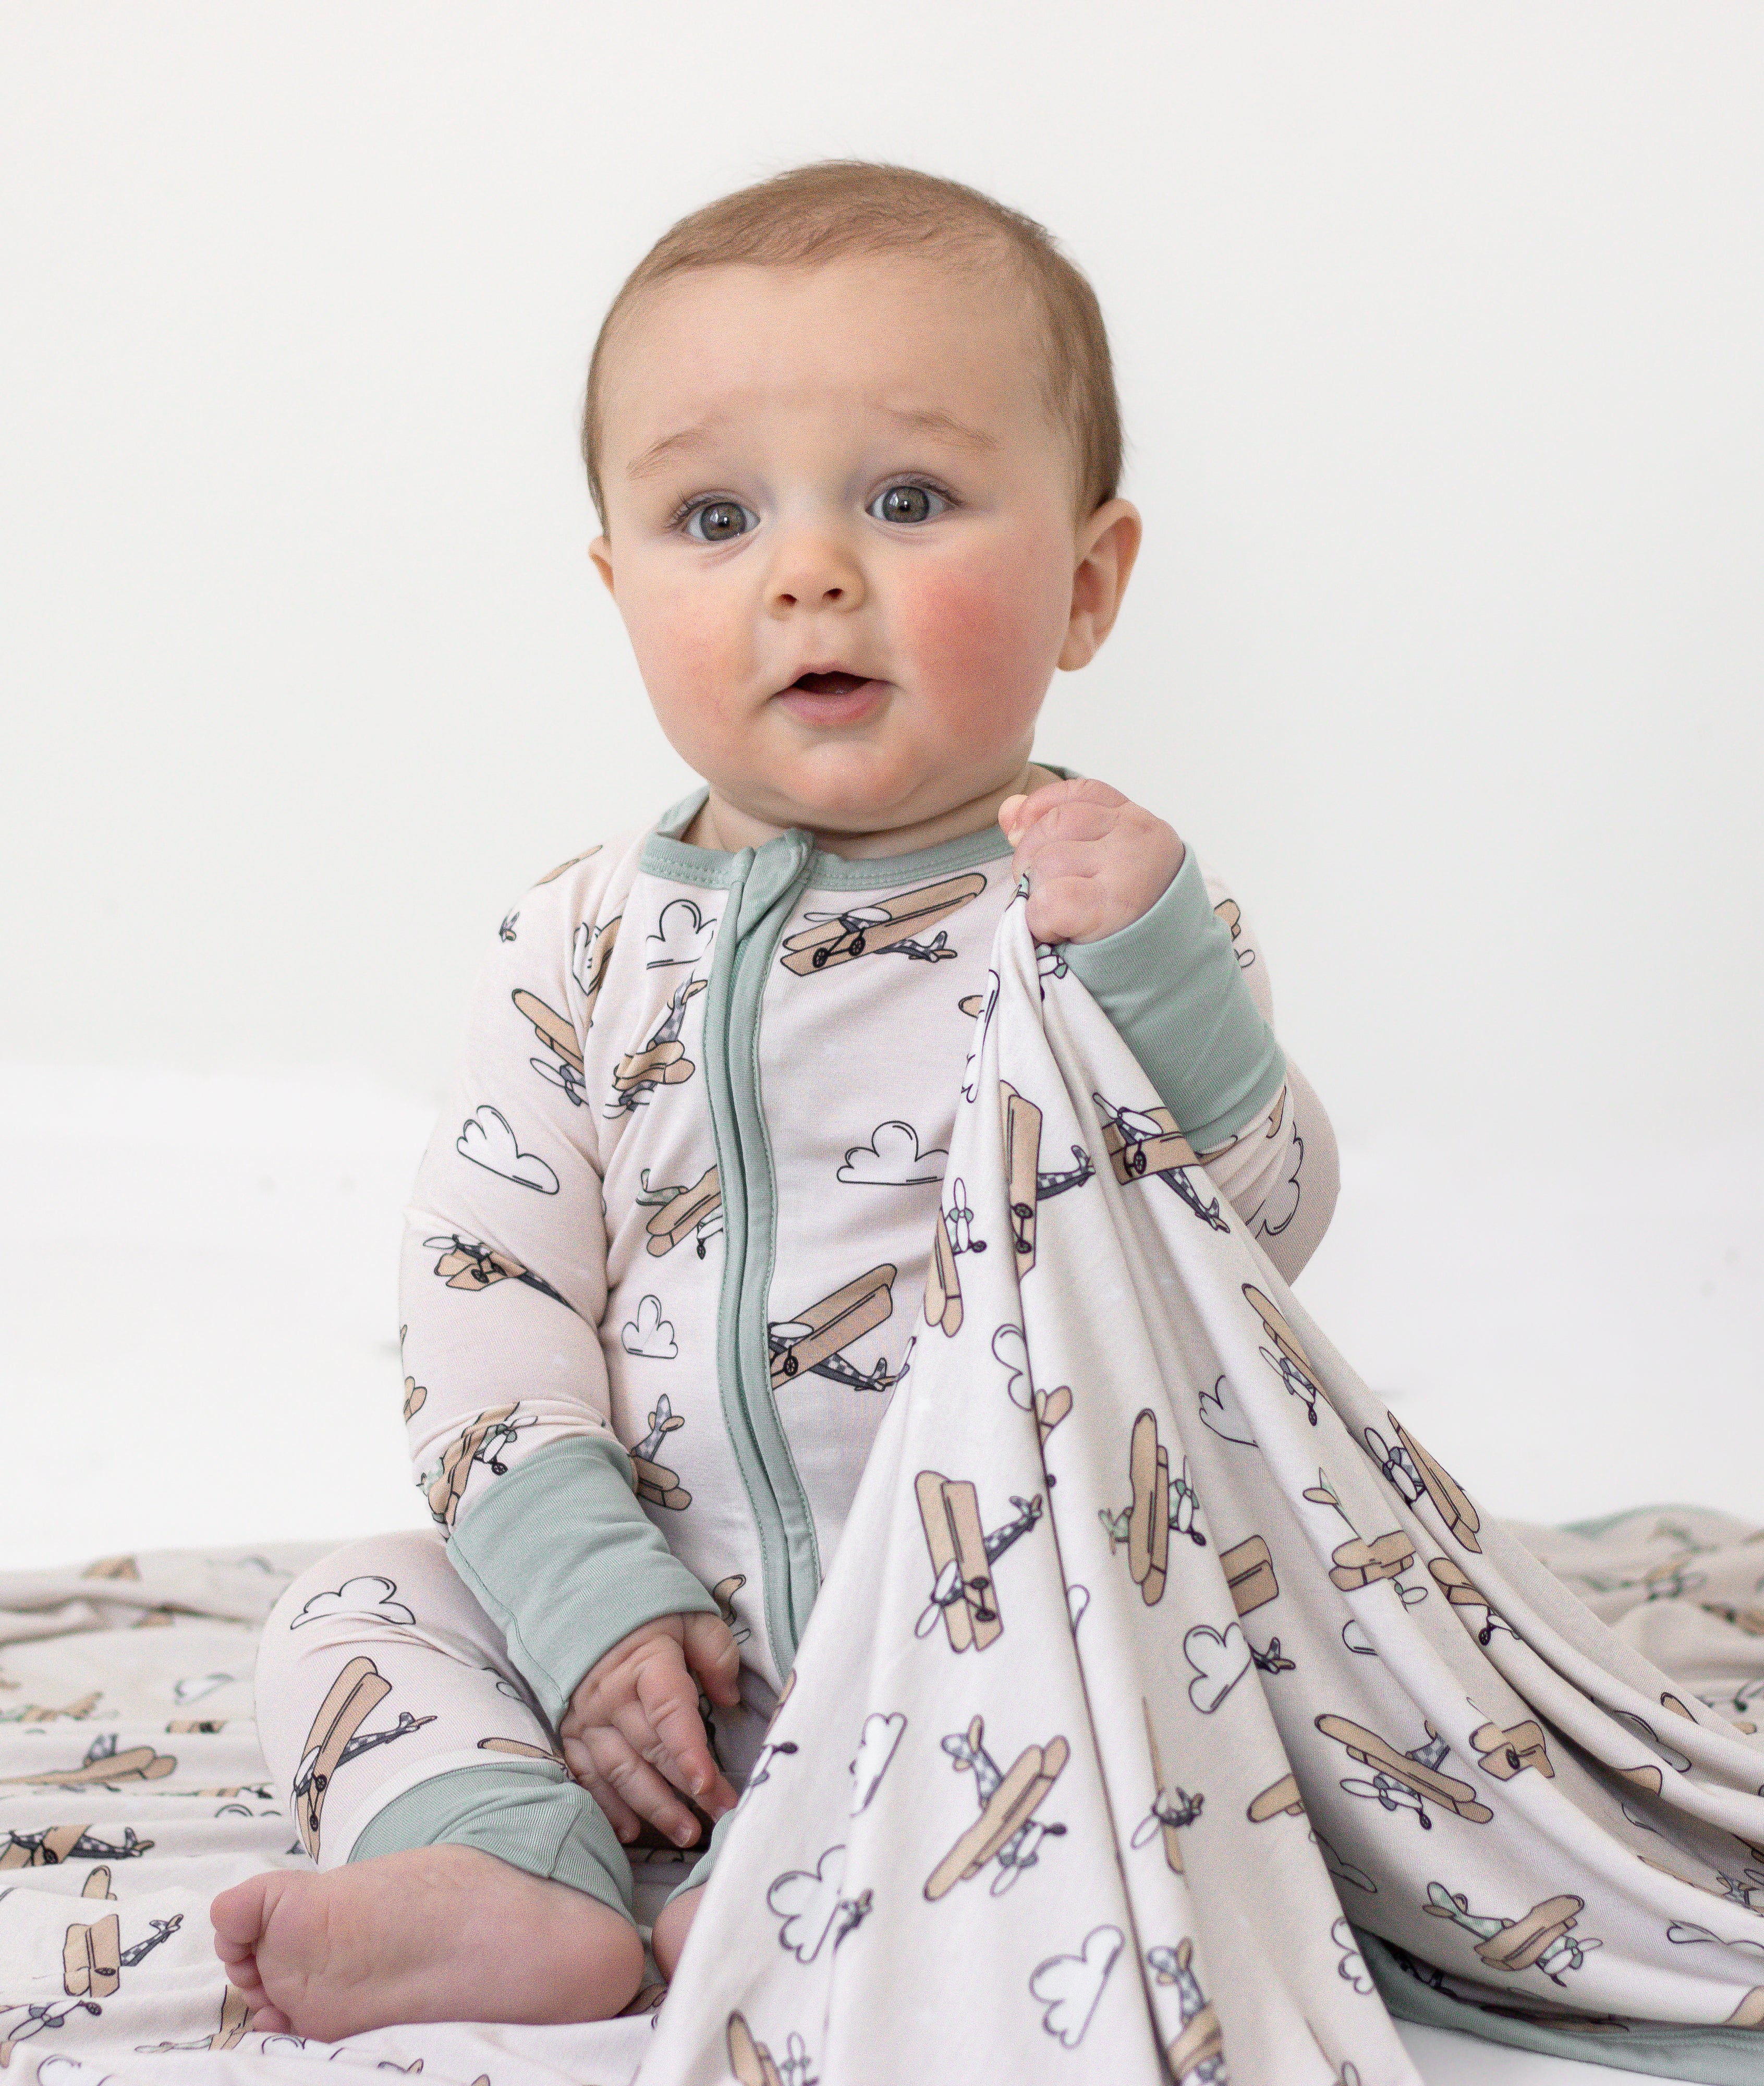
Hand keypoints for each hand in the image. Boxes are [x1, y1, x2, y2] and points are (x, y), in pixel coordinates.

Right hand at [559, 1612, 740, 1847]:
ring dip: (654, 1808)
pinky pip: (587, 1778)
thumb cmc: (645, 1615)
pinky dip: (608, 1807)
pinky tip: (630, 1833)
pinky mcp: (569, 1736)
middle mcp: (610, 1698)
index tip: (708, 1784)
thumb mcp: (688, 1615)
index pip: (668, 1712)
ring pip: (622, 1772)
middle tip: (721, 1818)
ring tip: (687, 1835)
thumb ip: (714, 1652)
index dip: (688, 1750)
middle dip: (687, 1789)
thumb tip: (729, 1697)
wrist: (579, 1604)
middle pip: (652, 1750)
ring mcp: (586, 1720)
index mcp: (644, 1664)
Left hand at [998, 778, 1184, 944]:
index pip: (1078, 792)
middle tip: (1042, 890)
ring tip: (1060, 914)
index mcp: (1133, 819)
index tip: (1019, 833)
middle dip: (1030, 858)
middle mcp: (1135, 835)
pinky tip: (1059, 931)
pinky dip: (1041, 921)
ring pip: (1047, 863)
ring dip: (1037, 895)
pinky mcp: (1112, 906)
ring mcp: (1126, 869)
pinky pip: (1049, 901)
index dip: (1038, 808)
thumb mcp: (1101, 859)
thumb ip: (1055, 828)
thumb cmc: (1129, 912)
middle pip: (1053, 824)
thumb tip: (1007, 810)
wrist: (1174, 965)